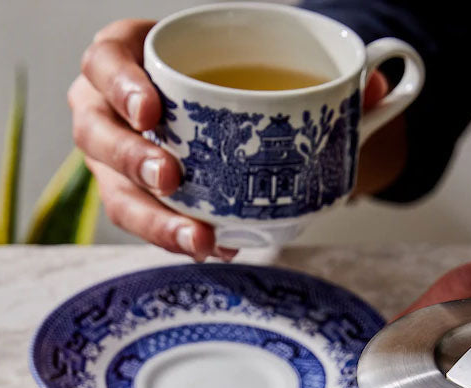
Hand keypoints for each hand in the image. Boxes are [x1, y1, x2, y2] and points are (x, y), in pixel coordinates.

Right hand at [70, 19, 391, 258]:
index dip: (121, 86)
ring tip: (197, 237)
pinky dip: (182, 238)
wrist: (223, 110)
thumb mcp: (257, 60)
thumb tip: (373, 87)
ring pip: (117, 194)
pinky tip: (216, 246)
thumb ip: (312, 71)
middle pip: (97, 136)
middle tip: (172, 177)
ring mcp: (116, 161)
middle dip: (131, 160)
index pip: (104, 63)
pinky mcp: (136, 200)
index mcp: (127, 59)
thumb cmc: (227, 77)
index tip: (154, 109)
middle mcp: (108, 111)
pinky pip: (149, 225)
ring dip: (155, 220)